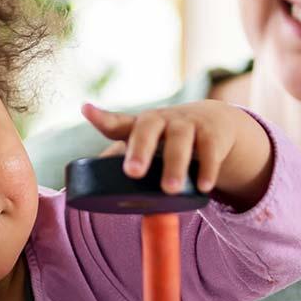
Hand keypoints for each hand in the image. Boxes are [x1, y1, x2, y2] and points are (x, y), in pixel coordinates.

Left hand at [81, 101, 273, 204]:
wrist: (213, 122)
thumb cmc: (168, 140)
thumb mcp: (147, 145)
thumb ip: (123, 162)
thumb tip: (92, 191)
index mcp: (140, 126)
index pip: (117, 122)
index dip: (101, 117)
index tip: (86, 109)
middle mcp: (162, 121)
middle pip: (148, 129)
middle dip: (140, 150)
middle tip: (133, 172)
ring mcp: (188, 125)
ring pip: (180, 141)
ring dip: (175, 165)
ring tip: (170, 189)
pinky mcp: (212, 135)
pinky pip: (209, 151)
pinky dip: (207, 169)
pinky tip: (203, 187)